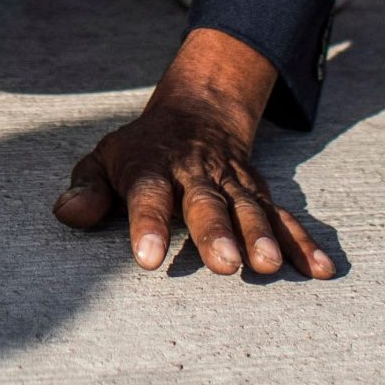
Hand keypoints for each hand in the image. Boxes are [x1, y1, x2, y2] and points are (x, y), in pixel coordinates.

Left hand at [54, 27, 334, 277]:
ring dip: (261, 237)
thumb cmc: (140, 151)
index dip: (148, 225)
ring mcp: (232, 184)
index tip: (148, 259)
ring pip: (249, 209)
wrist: (197, 113)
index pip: (147, 196)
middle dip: (216, 233)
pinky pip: (284, 218)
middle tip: (224, 265)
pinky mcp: (260, 193)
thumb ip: (87, 188)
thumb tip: (65, 214)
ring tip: (268, 266)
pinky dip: (303, 243)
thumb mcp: (104, 160)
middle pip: (206, 203)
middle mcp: (195, 174)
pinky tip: (319, 271)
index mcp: (151, 167)